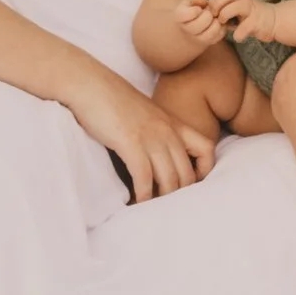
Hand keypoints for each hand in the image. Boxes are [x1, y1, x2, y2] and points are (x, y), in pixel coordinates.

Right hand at [68, 70, 215, 203]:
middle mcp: (167, 131)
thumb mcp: (143, 113)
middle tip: (165, 207)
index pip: (206, 149)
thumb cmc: (110, 99)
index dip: (203, 171)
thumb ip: (154, 131)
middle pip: (187, 173)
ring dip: (161, 200)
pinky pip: (144, 178)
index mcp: (172, 123)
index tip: (187, 184)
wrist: (89, 83)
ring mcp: (151, 138)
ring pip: (169, 180)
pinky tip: (135, 202)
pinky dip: (142, 196)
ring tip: (151, 210)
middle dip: (178, 195)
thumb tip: (153, 155)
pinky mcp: (131, 143)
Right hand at [173, 0, 227, 46]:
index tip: (197, 9)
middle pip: (200, 24)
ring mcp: (198, 39)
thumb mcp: (191, 1)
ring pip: (211, 32)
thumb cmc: (192, 10)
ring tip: (214, 17)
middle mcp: (187, 30)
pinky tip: (217, 22)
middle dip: (207, 15)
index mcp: (179, 17)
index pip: (186, 15)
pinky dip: (221, 27)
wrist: (191, 26)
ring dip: (216, 22)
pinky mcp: (210, 42)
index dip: (195, 10)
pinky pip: (219, 35)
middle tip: (208, 12)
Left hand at [208, 0, 277, 45]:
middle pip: (221, 0)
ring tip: (225, 25)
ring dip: (224, 17)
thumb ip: (223, 8)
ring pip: (231, 9)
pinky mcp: (256, 23)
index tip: (211, 17)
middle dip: (214, 10)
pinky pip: (242, 29)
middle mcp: (243, 0)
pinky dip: (238, 35)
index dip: (210, 7)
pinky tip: (238, 37)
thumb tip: (205, 14)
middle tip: (216, 19)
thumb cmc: (251, 15)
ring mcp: (250, 11)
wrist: (274, 20)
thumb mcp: (236, 7)